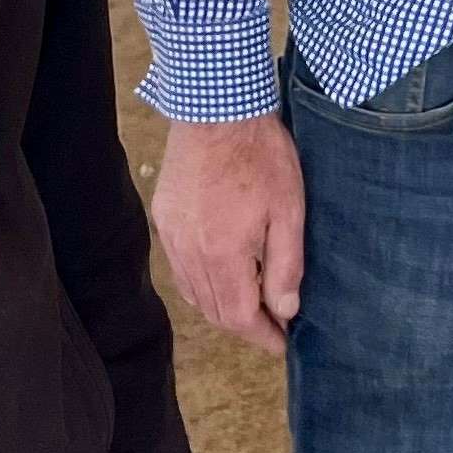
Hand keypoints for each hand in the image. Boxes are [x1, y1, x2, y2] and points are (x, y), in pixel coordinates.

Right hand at [153, 114, 306, 353]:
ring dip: (222, 307)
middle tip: (273, 325)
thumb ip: (285, 265)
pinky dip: (200, 283)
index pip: (240, 316)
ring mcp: (171, 236)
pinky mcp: (164, 219)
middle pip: (214, 311)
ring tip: (251, 304)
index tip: (282, 343)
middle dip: (245, 325)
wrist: (217, 109)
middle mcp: (189, 252)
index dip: (263, 336)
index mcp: (223, 253)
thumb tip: (285, 310)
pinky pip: (179, 268)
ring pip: (194, 293)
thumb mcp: (288, 210)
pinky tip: (220, 275)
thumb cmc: (260, 155)